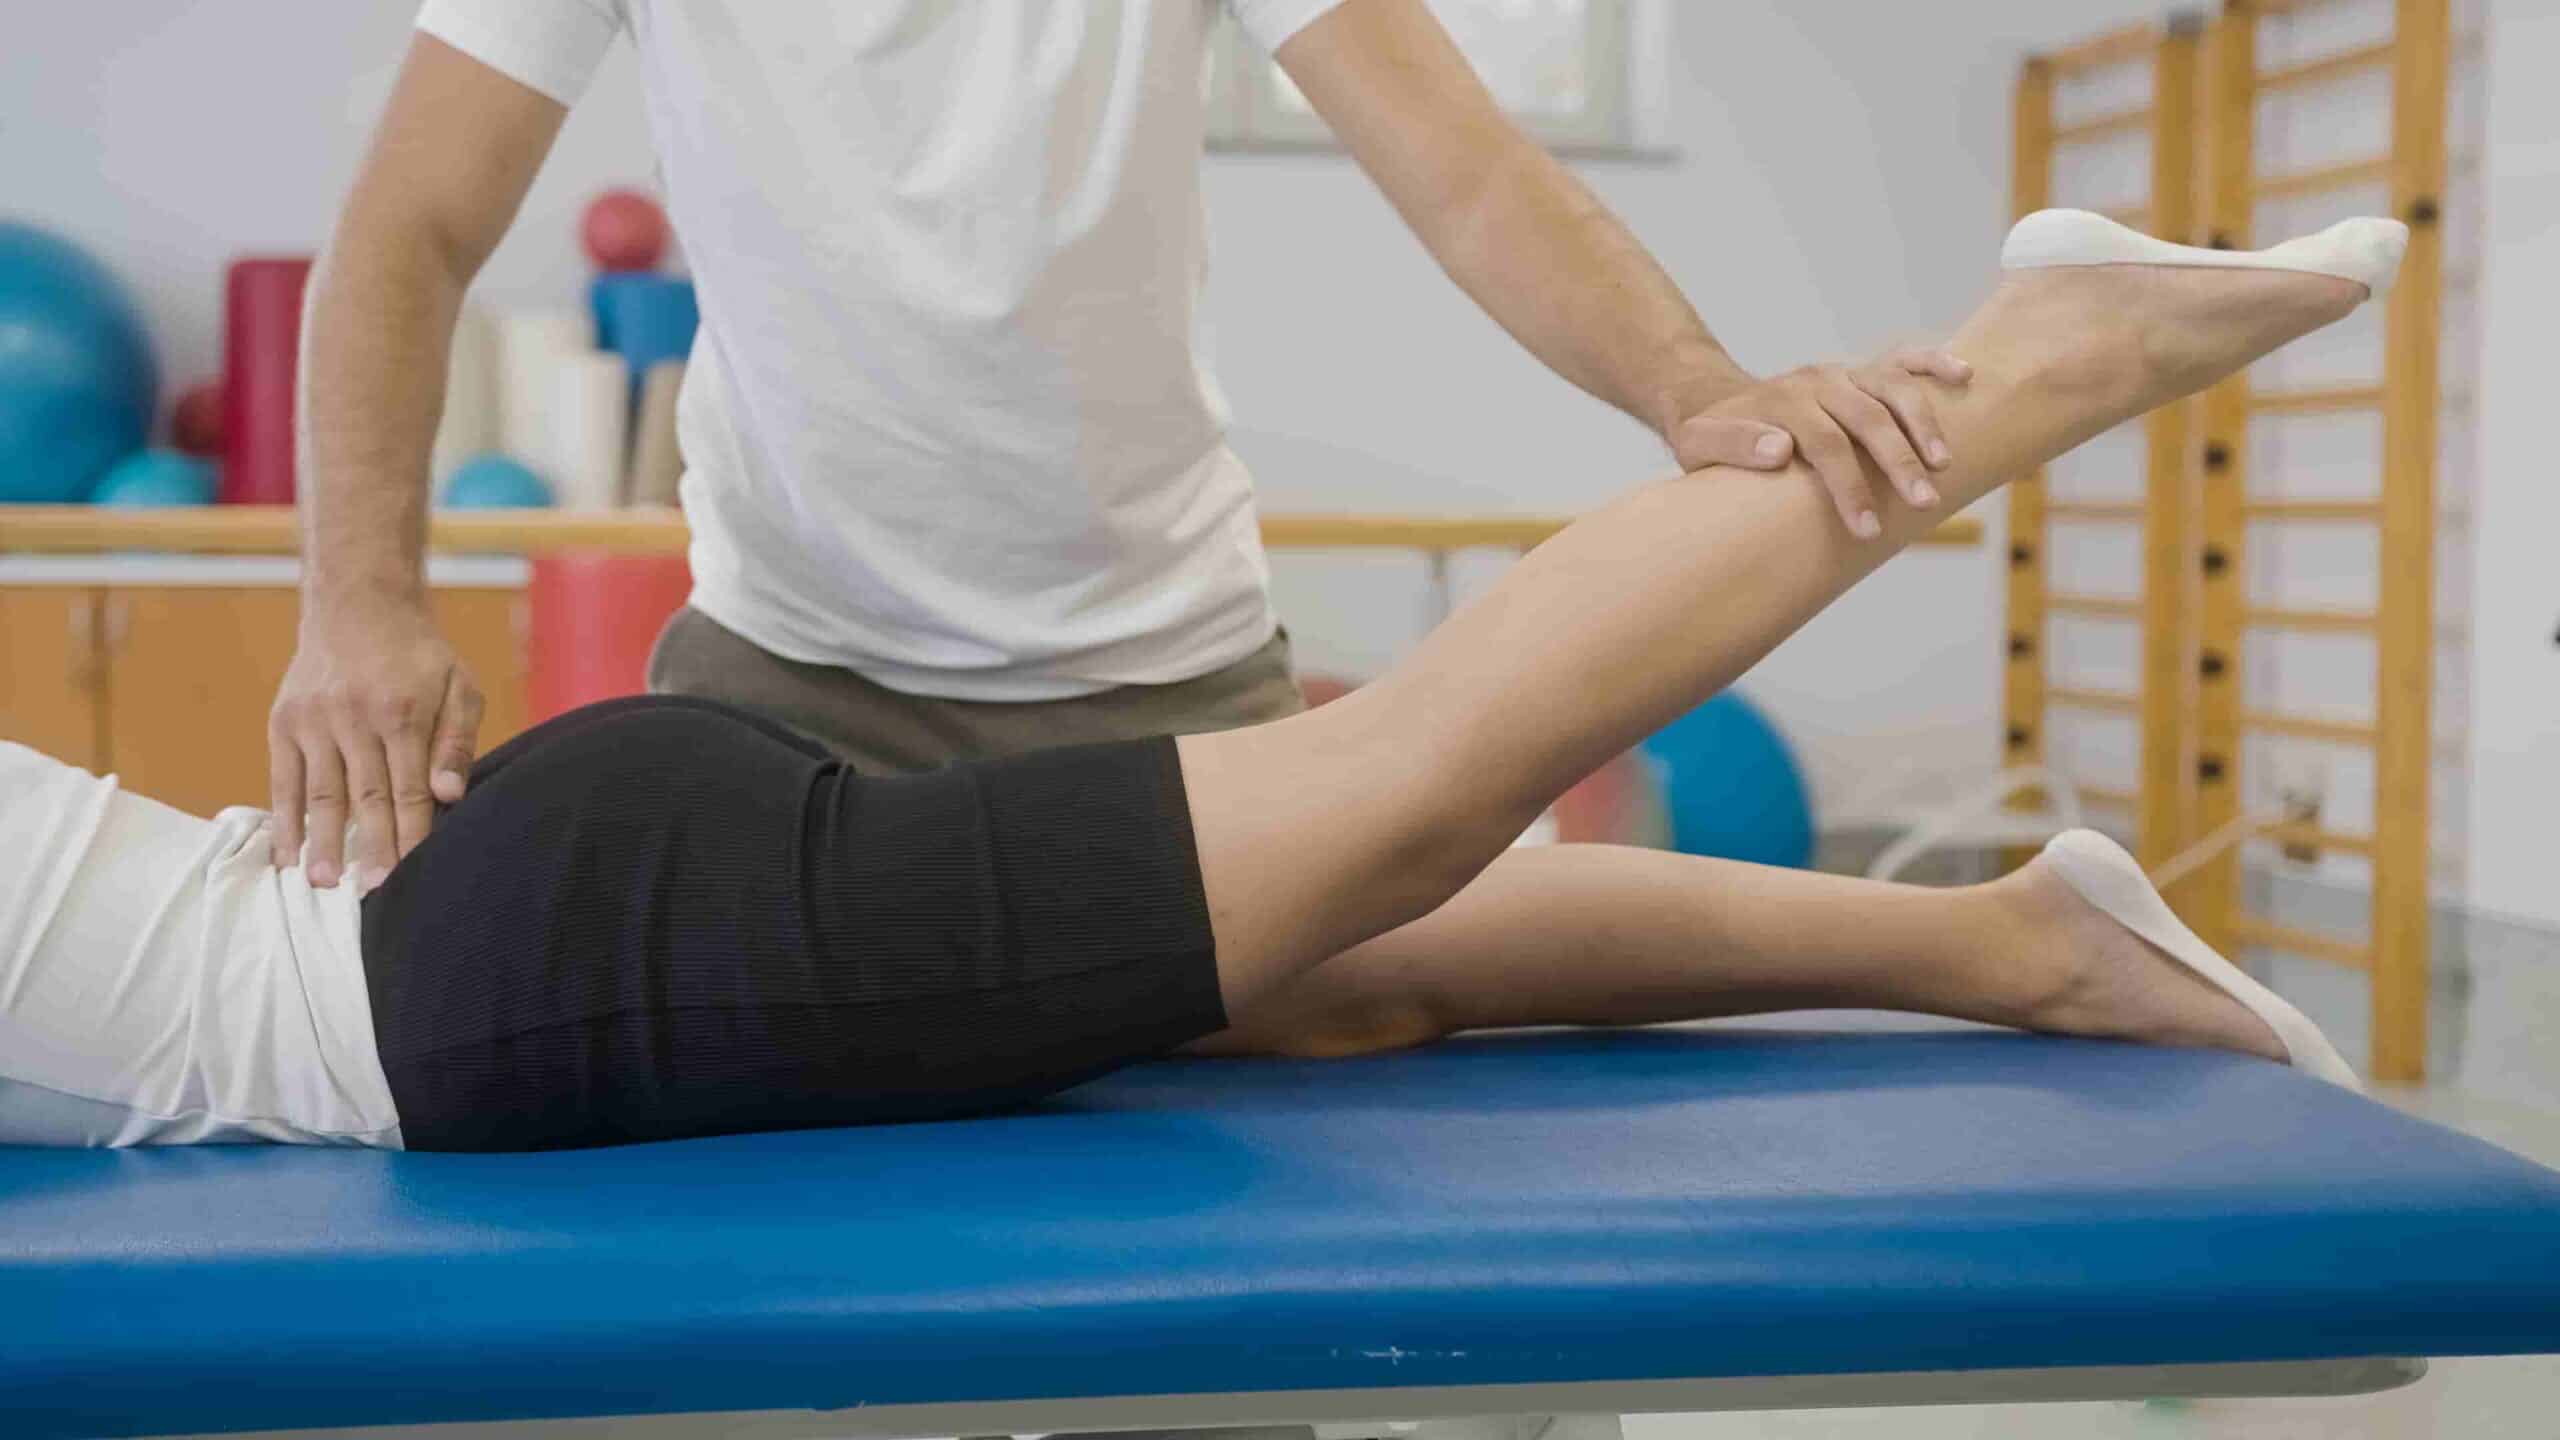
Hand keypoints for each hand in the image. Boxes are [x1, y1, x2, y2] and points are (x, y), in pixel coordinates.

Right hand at [267, 595, 482, 888]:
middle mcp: (354, 718)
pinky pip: (283, 780)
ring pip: (320, 793)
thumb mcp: (459, 684)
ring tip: (321, 885)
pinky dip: (284, 820)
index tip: (414, 873)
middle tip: (372, 894)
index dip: (411, 833)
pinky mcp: (284, 722)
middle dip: (370, 848)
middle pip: (364, 796)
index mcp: (403, 712)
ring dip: (320, 842)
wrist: (358, 603)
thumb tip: (450, 796)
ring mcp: (314, 720)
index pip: (408, 787)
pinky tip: (285, 855)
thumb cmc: (419, 655)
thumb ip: (458, 740)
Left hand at [1666, 347, 1974, 536]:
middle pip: (1867, 418)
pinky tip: (1964, 375)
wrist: (1714, 400)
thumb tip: (1778, 449)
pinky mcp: (1860, 371)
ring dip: (1924, 424)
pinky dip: (1934, 362)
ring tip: (1945, 465)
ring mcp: (1843, 374)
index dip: (1850, 486)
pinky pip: (1902, 358)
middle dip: (1898, 462)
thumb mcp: (1699, 444)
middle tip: (1924, 504)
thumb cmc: (1710, 436)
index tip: (1868, 528)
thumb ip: (1732, 445)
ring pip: (1893, 388)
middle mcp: (1817, 383)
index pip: (1825, 445)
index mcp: (1783, 403)